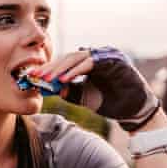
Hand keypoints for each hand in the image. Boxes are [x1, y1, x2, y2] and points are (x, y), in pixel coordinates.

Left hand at [30, 47, 160, 130]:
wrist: (133, 112)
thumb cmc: (110, 102)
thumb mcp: (83, 97)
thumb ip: (67, 91)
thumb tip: (50, 88)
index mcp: (90, 62)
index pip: (65, 63)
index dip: (49, 69)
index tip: (33, 77)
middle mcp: (97, 56)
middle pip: (68, 58)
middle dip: (51, 68)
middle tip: (36, 76)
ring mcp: (106, 56)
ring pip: (77, 58)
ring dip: (60, 69)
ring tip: (47, 79)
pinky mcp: (114, 60)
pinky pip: (91, 63)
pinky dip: (76, 71)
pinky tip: (63, 80)